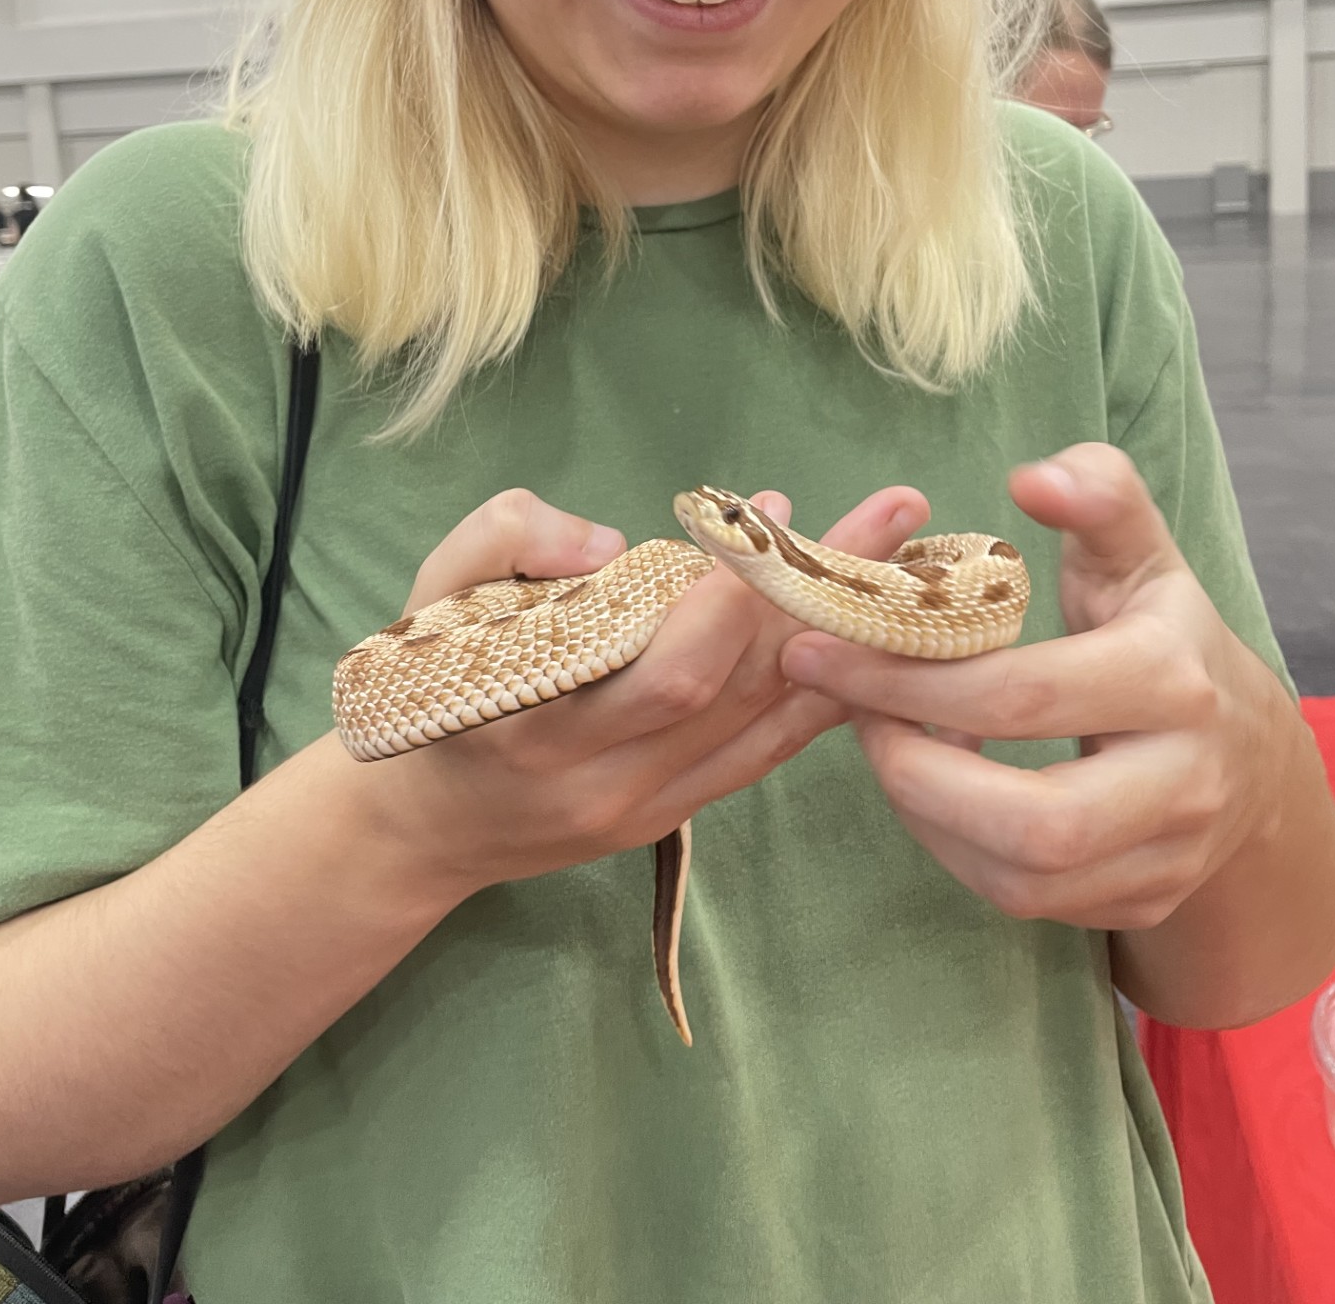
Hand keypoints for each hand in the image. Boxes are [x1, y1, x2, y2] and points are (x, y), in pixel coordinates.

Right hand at [348, 482, 928, 895]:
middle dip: (824, 596)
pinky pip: (765, 753)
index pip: (667, 681)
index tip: (773, 518)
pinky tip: (880, 639)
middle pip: (745, 693)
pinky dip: (824, 696)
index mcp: (542, 729)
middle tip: (894, 511)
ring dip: (846, 639)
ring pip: (770, 723)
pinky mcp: (675, 816)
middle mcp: (610, 783)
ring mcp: (651, 808)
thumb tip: (614, 542)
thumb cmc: (426, 686)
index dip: (730, 608)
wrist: (421, 823)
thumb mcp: (429, 596)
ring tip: (913, 557)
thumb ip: (507, 543)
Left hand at [780, 444, 1285, 930]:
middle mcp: (1183, 780)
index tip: (821, 650)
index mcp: (1173, 676)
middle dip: (914, 776)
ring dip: (927, 819)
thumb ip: (1097, 495)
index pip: (1021, 695)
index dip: (906, 680)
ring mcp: (1167, 856)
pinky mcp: (1142, 902)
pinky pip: (1027, 902)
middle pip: (1034, 821)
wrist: (1252, 755)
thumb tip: (1035, 476)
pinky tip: (935, 790)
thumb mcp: (1140, 553)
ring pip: (1025, 880)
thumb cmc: (1163, 632)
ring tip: (890, 748)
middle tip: (855, 720)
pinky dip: (958, 851)